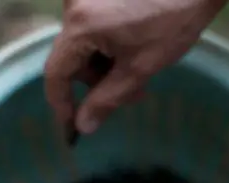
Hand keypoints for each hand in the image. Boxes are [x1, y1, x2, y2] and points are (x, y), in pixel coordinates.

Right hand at [44, 0, 226, 133]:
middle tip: (131, 96)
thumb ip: (107, 100)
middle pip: (71, 59)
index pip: (56, 73)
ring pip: (82, 46)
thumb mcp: (140, 68)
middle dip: (97, 83)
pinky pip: (90, 29)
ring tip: (139, 72)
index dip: (62, 104)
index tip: (73, 125)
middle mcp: (73, 7)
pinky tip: (132, 49)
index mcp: (80, 26)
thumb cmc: (172, 21)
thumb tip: (83, 126)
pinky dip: (106, 46)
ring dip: (105, 66)